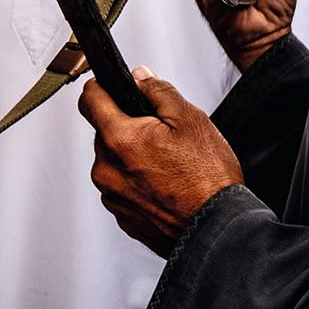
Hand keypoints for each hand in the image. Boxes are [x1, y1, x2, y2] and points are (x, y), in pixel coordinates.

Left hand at [81, 70, 243, 253]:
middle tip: (162, 136)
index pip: (90, 99)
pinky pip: (122, 188)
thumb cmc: (209, 179)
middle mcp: (106, 169)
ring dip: (132, 157)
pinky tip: (166, 186)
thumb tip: (140, 77)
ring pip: (114, 161)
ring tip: (169, 166)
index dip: (102, 87)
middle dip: (128, 127)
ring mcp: (112, 196)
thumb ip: (159, 91)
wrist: (218, 230)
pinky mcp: (122, 217)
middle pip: (105, 132)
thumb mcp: (191, 120)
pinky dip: (138, 183)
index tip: (112, 87)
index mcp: (119, 140)